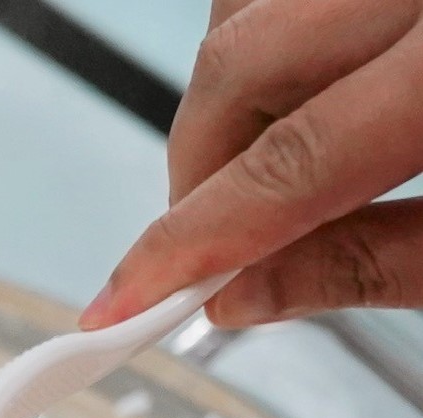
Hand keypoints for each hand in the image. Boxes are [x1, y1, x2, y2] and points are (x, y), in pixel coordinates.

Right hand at [81, 0, 422, 329]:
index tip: (125, 301)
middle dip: (197, 168)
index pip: (287, 161)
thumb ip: (379, 263)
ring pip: (245, 14)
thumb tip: (244, 296)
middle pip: (242, 67)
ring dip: (227, 101)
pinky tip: (292, 103)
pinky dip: (264, 50)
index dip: (190, 242)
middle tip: (203, 249)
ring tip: (255, 168)